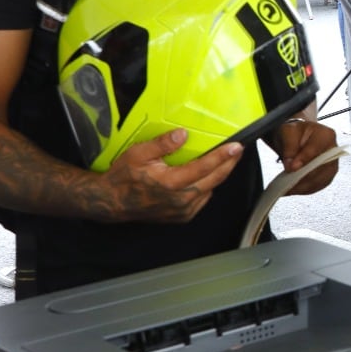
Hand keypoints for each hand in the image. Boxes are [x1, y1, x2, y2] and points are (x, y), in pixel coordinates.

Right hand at [99, 129, 244, 222]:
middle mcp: (181, 200)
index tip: (237, 147)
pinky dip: (207, 187)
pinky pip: (202, 200)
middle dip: (228, 164)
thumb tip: (183, 134)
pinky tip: (207, 176)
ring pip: (210, 190)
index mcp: (172, 183)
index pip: (205, 167)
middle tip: (238, 151)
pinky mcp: (182, 217)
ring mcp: (183, 211)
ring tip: (225, 161)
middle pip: (214, 179)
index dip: (223, 156)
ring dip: (218, 176)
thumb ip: (162, 144)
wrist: (112, 202)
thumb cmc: (123, 177)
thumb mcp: (138, 154)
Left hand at [273, 118, 338, 195]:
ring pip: (321, 180)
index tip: (291, 169)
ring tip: (288, 189)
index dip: (303, 160)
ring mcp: (333, 163)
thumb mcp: (288, 132)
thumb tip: (292, 167)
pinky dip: (306, 189)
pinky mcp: (329, 174)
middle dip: (303, 177)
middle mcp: (334, 150)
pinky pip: (319, 185)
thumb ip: (289, 147)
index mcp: (326, 135)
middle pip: (321, 168)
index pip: (316, 150)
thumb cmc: (295, 132)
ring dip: (304, 187)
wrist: (298, 137)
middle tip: (287, 184)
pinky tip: (294, 189)